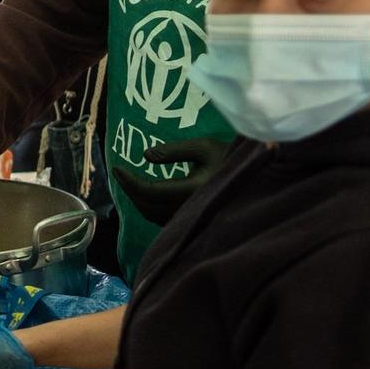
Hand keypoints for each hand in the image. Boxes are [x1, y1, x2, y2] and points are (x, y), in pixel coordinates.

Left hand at [109, 136, 230, 227]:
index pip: (149, 191)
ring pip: (153, 215)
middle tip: (120, 173)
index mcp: (191, 190)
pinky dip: (149, 207)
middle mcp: (188, 209)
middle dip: (130, 190)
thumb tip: (145, 156)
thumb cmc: (228, 158)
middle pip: (147, 206)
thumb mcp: (202, 147)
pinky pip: (162, 219)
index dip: (129, 181)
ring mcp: (190, 218)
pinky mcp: (192, 222)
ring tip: (130, 182)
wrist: (253, 180)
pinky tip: (146, 194)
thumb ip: (173, 151)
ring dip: (138, 200)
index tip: (116, 168)